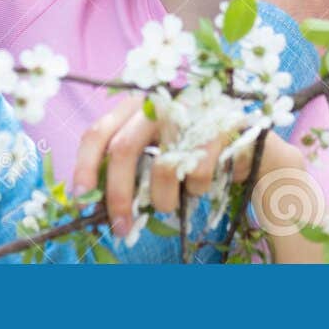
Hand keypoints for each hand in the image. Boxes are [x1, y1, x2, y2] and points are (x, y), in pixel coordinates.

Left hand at [70, 95, 302, 237]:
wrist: (246, 142)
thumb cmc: (190, 150)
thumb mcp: (155, 151)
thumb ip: (128, 166)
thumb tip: (95, 200)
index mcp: (135, 105)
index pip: (99, 131)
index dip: (85, 164)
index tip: (82, 197)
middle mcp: (158, 100)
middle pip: (124, 149)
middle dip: (119, 195)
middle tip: (121, 227)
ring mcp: (190, 109)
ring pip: (161, 167)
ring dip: (163, 200)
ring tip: (171, 204)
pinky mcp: (218, 123)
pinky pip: (196, 173)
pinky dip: (196, 191)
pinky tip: (201, 185)